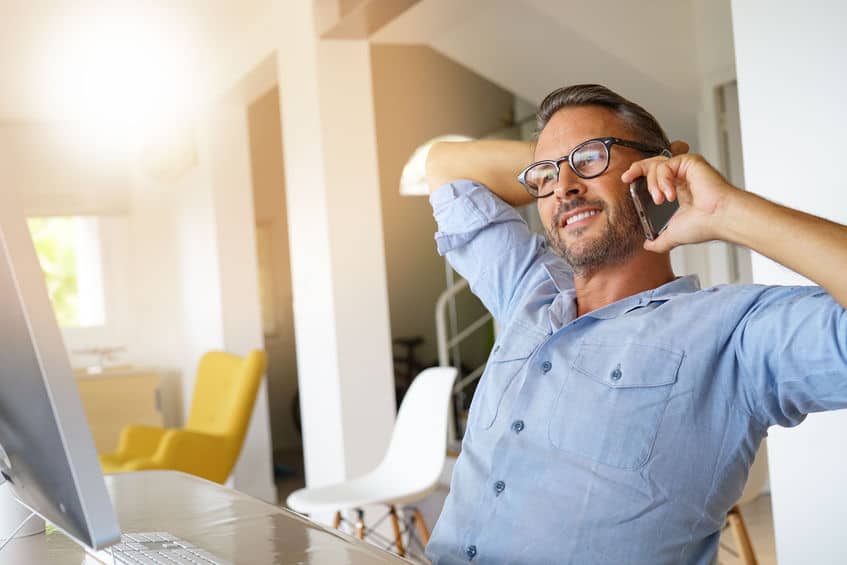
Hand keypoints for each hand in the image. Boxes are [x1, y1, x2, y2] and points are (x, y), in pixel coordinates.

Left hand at [621, 153, 738, 252]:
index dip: (640, 174)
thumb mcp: (673, 234)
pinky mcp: (691, 162)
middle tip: (627, 178)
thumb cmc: (706, 225)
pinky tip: (670, 195)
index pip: (655, 176)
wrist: (720, 219)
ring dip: (653, 183)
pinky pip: (666, 165)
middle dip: (637, 168)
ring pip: (656, 164)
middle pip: (653, 163)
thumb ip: (659, 240)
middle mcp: (682, 177)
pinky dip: (663, 180)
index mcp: (679, 190)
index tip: (627, 179)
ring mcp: (686, 169)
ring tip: (660, 199)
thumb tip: (648, 246)